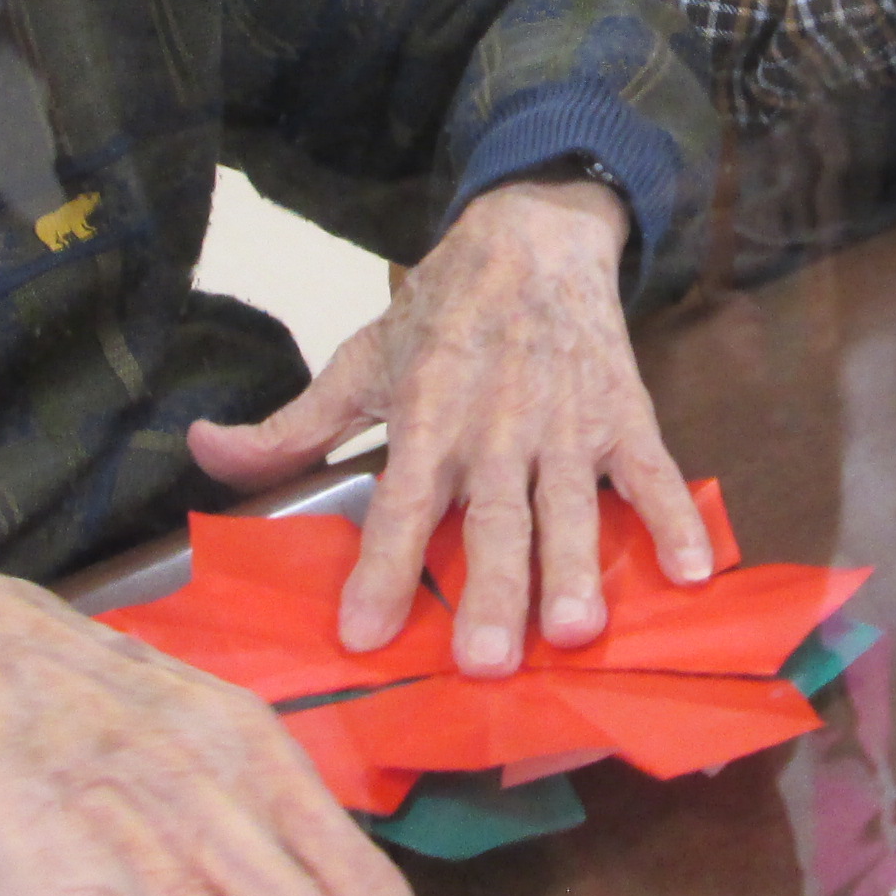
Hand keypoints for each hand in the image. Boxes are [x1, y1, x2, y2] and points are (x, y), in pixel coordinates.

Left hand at [187, 177, 711, 677]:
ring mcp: (567, 424)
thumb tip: (201, 452)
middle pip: (491, 521)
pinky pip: (655, 473)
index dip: (380, 568)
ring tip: (574, 632)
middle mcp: (497, 427)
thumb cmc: (443, 310)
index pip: (398, 502)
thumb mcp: (359, 359)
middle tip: (482, 662)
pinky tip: (695, 575)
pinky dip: (677, 520)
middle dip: (488, 591)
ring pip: (570, 507)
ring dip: (575, 569)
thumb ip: (289, 427)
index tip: (363, 634)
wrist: (536, 233)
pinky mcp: (624, 415)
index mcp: (427, 415)